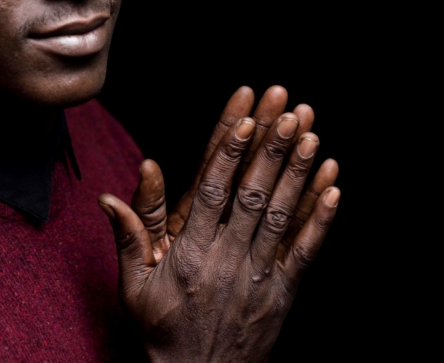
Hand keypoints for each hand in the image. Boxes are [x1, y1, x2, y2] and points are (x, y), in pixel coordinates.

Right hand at [98, 86, 339, 361]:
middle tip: (286, 112)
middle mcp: (226, 260)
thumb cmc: (161, 331)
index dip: (230, 155)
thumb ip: (129, 237)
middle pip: (253, 196)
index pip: (212, 193)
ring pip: (282, 216)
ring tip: (309, 134)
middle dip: (271, 151)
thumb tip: (110, 197)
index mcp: (189, 254)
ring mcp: (258, 276)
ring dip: (298, 174)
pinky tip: (333, 187)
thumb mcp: (133, 287)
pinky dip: (321, 219)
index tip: (244, 121)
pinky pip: (305, 251)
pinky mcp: (282, 293)